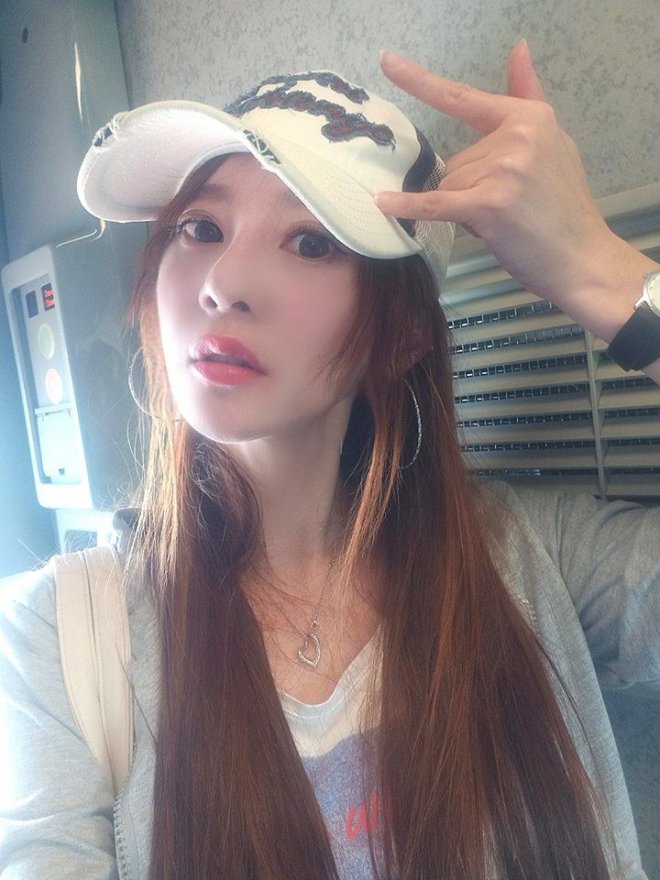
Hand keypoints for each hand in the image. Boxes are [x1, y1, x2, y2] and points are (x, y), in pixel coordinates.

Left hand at [376, 42, 615, 306]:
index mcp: (528, 118)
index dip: (420, 81)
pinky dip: (409, 206)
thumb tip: (519, 46)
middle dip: (470, 189)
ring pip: (450, 186)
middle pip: (456, 162)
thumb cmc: (565, 207)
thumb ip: (526, 97)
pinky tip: (383, 203)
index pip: (463, 98)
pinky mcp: (489, 204)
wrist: (582, 258)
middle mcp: (515, 137)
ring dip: (466, 208)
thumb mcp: (553, 142)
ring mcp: (503, 169)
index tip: (387, 61)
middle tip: (509, 208)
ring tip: (504, 222)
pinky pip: (437, 203)